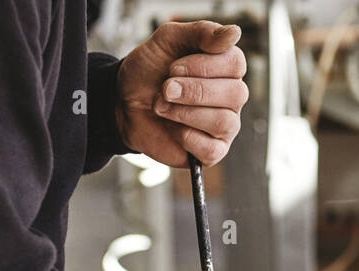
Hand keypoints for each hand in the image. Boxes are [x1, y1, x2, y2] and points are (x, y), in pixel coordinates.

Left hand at [115, 21, 248, 167]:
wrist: (123, 102)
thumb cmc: (148, 72)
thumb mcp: (167, 41)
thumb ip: (200, 32)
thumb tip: (234, 33)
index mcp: (226, 68)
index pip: (235, 64)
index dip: (203, 66)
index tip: (173, 67)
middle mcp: (231, 96)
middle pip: (235, 93)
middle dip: (193, 90)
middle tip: (165, 88)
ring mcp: (225, 125)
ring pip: (223, 121)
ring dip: (185, 113)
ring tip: (162, 106)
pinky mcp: (213, 151)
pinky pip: (212, 149)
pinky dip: (186, 137)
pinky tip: (172, 129)